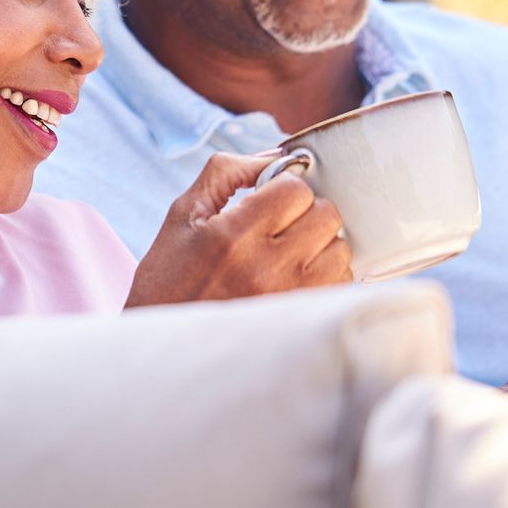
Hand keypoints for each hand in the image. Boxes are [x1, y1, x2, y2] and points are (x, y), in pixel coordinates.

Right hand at [126, 152, 352, 306]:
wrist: (165, 351)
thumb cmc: (170, 280)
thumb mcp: (183, 216)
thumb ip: (226, 173)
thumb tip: (274, 156)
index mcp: (233, 235)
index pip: (295, 189)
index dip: (284, 187)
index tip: (268, 199)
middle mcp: (266, 267)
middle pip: (326, 215)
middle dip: (305, 211)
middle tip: (280, 225)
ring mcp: (290, 297)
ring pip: (340, 248)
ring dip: (320, 243)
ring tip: (288, 253)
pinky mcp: (303, 320)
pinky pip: (342, 282)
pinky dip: (326, 273)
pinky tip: (297, 277)